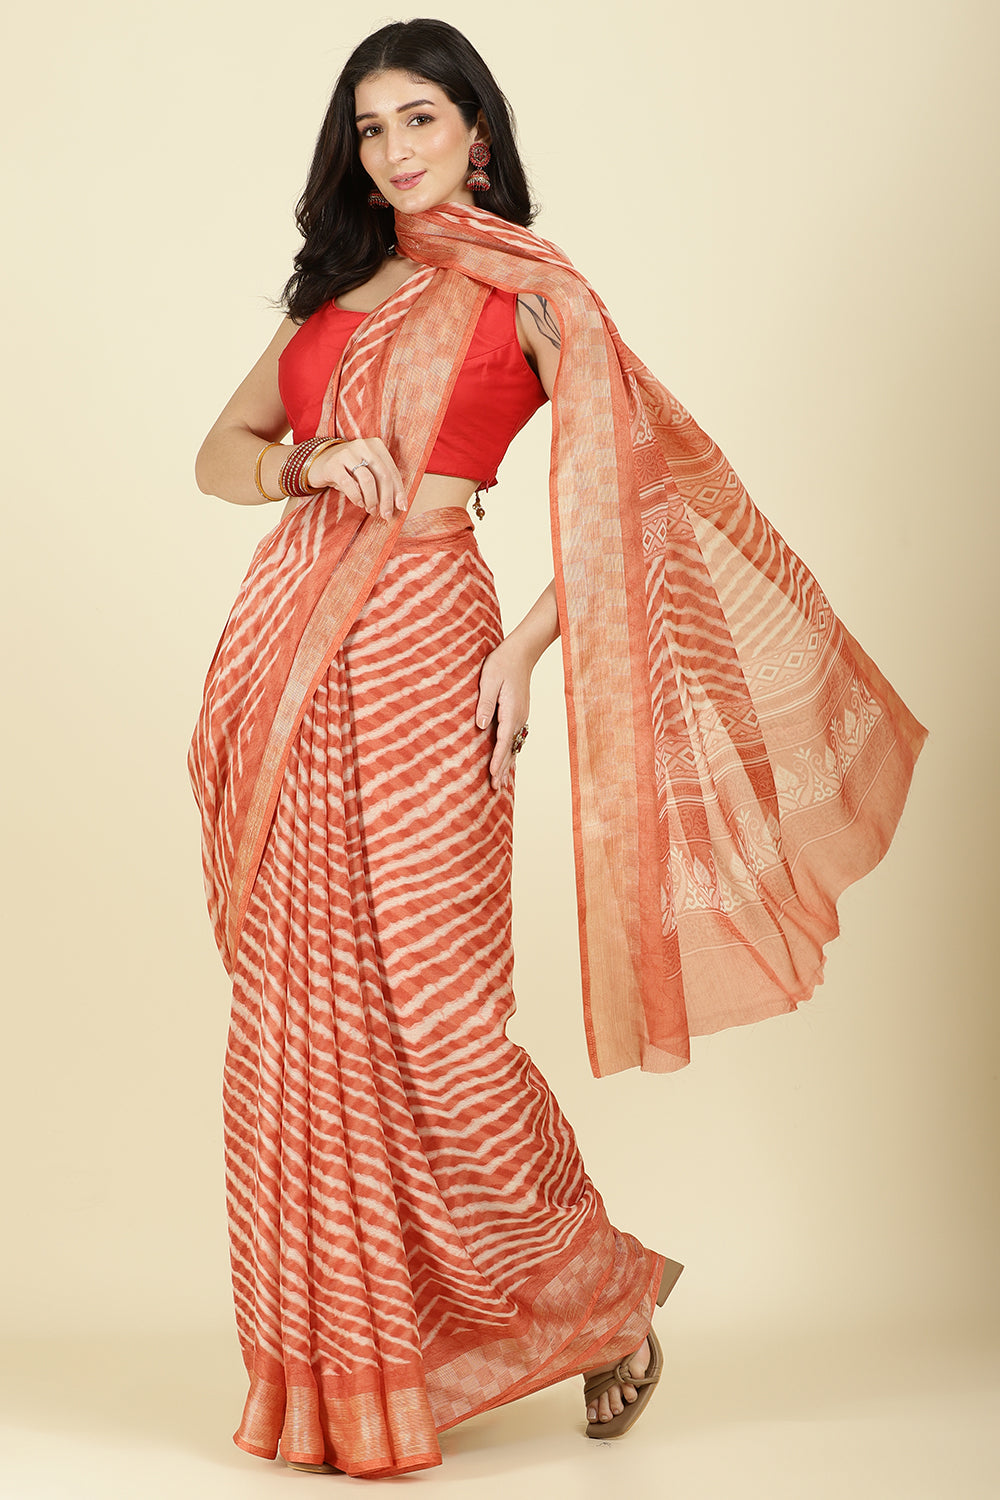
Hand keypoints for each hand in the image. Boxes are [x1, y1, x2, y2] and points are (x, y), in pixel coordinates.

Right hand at [309, 437, 405, 519]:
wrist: (319, 463)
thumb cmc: (349, 470)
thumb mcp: (368, 471)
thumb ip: (382, 483)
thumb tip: (398, 505)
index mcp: (376, 446)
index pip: (392, 470)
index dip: (399, 491)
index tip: (402, 508)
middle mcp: (363, 445)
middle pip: (383, 475)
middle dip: (387, 499)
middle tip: (386, 515)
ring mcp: (347, 453)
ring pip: (368, 480)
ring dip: (372, 500)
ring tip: (371, 510)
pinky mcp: (333, 464)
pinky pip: (349, 484)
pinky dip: (356, 497)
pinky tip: (359, 503)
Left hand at [476, 638, 531, 791]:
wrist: (521, 652)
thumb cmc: (501, 663)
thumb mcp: (489, 680)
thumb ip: (484, 703)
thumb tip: (481, 725)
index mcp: (511, 712)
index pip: (503, 741)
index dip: (497, 760)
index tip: (492, 775)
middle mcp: (519, 717)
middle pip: (510, 749)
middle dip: (503, 769)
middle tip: (495, 788)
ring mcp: (521, 716)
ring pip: (514, 745)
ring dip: (507, 763)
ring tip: (501, 782)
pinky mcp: (519, 713)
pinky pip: (515, 738)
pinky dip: (511, 752)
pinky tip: (507, 759)